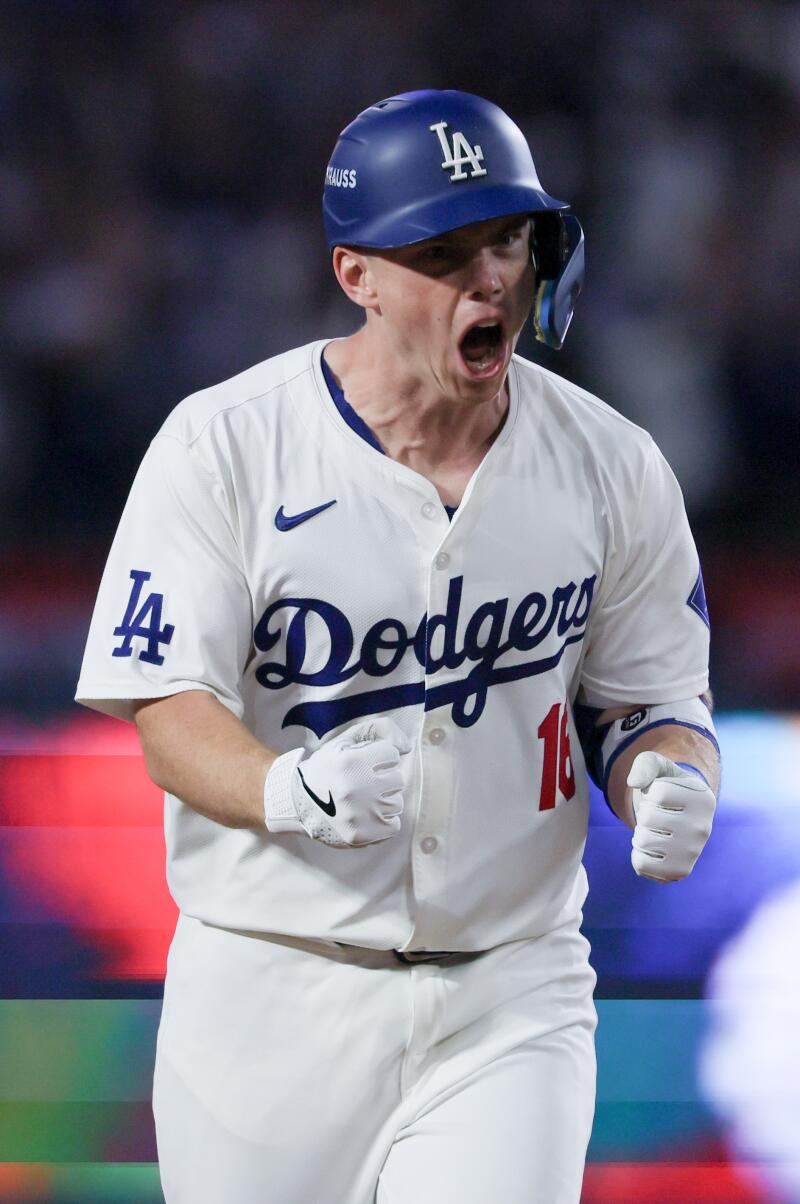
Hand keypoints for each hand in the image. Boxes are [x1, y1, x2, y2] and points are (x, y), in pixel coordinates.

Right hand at [264, 717, 412, 847]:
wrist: (297, 803)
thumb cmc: (325, 769)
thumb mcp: (344, 740)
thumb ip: (377, 730)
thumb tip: (406, 746)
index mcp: (351, 762)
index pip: (392, 754)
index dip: (380, 757)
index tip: (366, 763)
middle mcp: (356, 788)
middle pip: (397, 779)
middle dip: (383, 779)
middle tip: (364, 783)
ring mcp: (359, 814)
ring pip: (397, 803)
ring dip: (384, 800)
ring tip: (365, 800)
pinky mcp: (361, 835)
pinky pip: (393, 825)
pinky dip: (384, 821)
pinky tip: (368, 815)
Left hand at [627, 751, 715, 881]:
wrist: (678, 816)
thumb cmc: (665, 786)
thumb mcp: (657, 766)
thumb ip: (645, 764)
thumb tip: (634, 782)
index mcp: (703, 798)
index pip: (658, 792)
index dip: (651, 791)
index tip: (663, 795)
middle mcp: (704, 828)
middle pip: (648, 817)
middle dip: (644, 812)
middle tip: (658, 814)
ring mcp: (693, 853)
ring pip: (643, 840)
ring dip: (640, 833)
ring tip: (655, 830)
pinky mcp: (681, 871)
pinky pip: (642, 865)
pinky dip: (638, 855)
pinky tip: (652, 849)